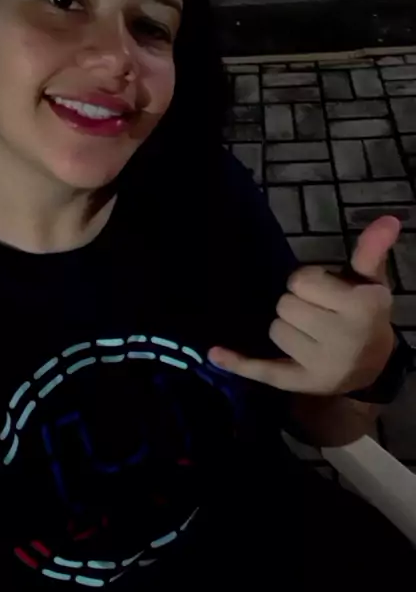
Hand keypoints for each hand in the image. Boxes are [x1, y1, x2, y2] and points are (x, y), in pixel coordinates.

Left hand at [208, 216, 399, 394]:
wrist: (372, 366)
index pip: (302, 280)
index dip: (310, 282)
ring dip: (288, 327)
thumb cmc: (364, 315)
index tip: (328, 292)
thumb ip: (371, 250)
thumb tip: (388, 219)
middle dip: (298, 304)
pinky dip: (238, 364)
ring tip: (312, 334)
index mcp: (361, 307)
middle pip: (285, 304)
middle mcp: (342, 338)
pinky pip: (263, 370)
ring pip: (275, 328)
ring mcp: (321, 365)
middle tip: (320, 314)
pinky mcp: (301, 383)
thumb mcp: (371, 282)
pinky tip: (215, 353)